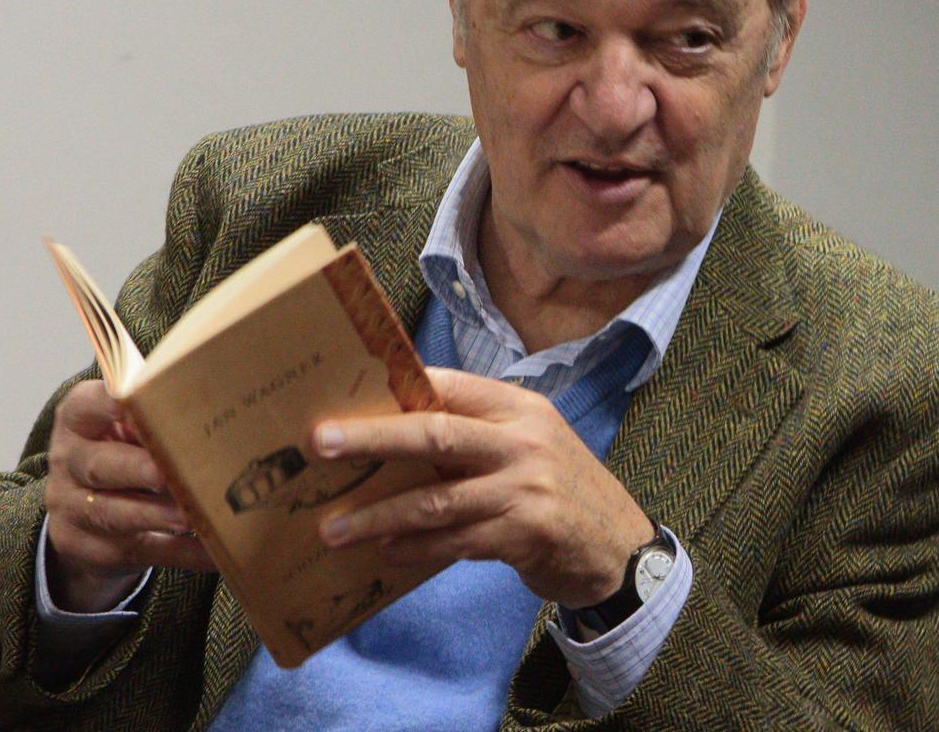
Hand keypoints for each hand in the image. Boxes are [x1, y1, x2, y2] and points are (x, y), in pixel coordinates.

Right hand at [44, 380, 213, 611]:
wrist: (81, 515)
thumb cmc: (121, 452)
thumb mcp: (124, 425)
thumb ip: (153, 412)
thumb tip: (218, 399)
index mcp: (79, 421)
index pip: (86, 405)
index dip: (108, 402)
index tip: (132, 399)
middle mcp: (70, 463)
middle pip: (99, 466)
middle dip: (136, 469)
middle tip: (166, 474)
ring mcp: (75, 510)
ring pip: (113, 514)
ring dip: (154, 515)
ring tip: (189, 516)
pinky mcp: (94, 549)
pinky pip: (144, 551)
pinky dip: (183, 552)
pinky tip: (214, 551)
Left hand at [310, 367, 654, 607]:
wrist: (619, 544)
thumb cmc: (559, 489)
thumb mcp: (529, 444)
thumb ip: (476, 434)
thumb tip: (391, 433)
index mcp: (519, 408)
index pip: (449, 386)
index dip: (394, 387)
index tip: (342, 393)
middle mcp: (524, 441)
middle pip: (436, 433)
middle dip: (372, 437)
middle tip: (319, 443)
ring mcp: (527, 488)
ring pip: (437, 499)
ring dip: (378, 516)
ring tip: (333, 529)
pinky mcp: (526, 534)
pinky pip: (456, 541)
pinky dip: (417, 548)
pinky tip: (386, 553)